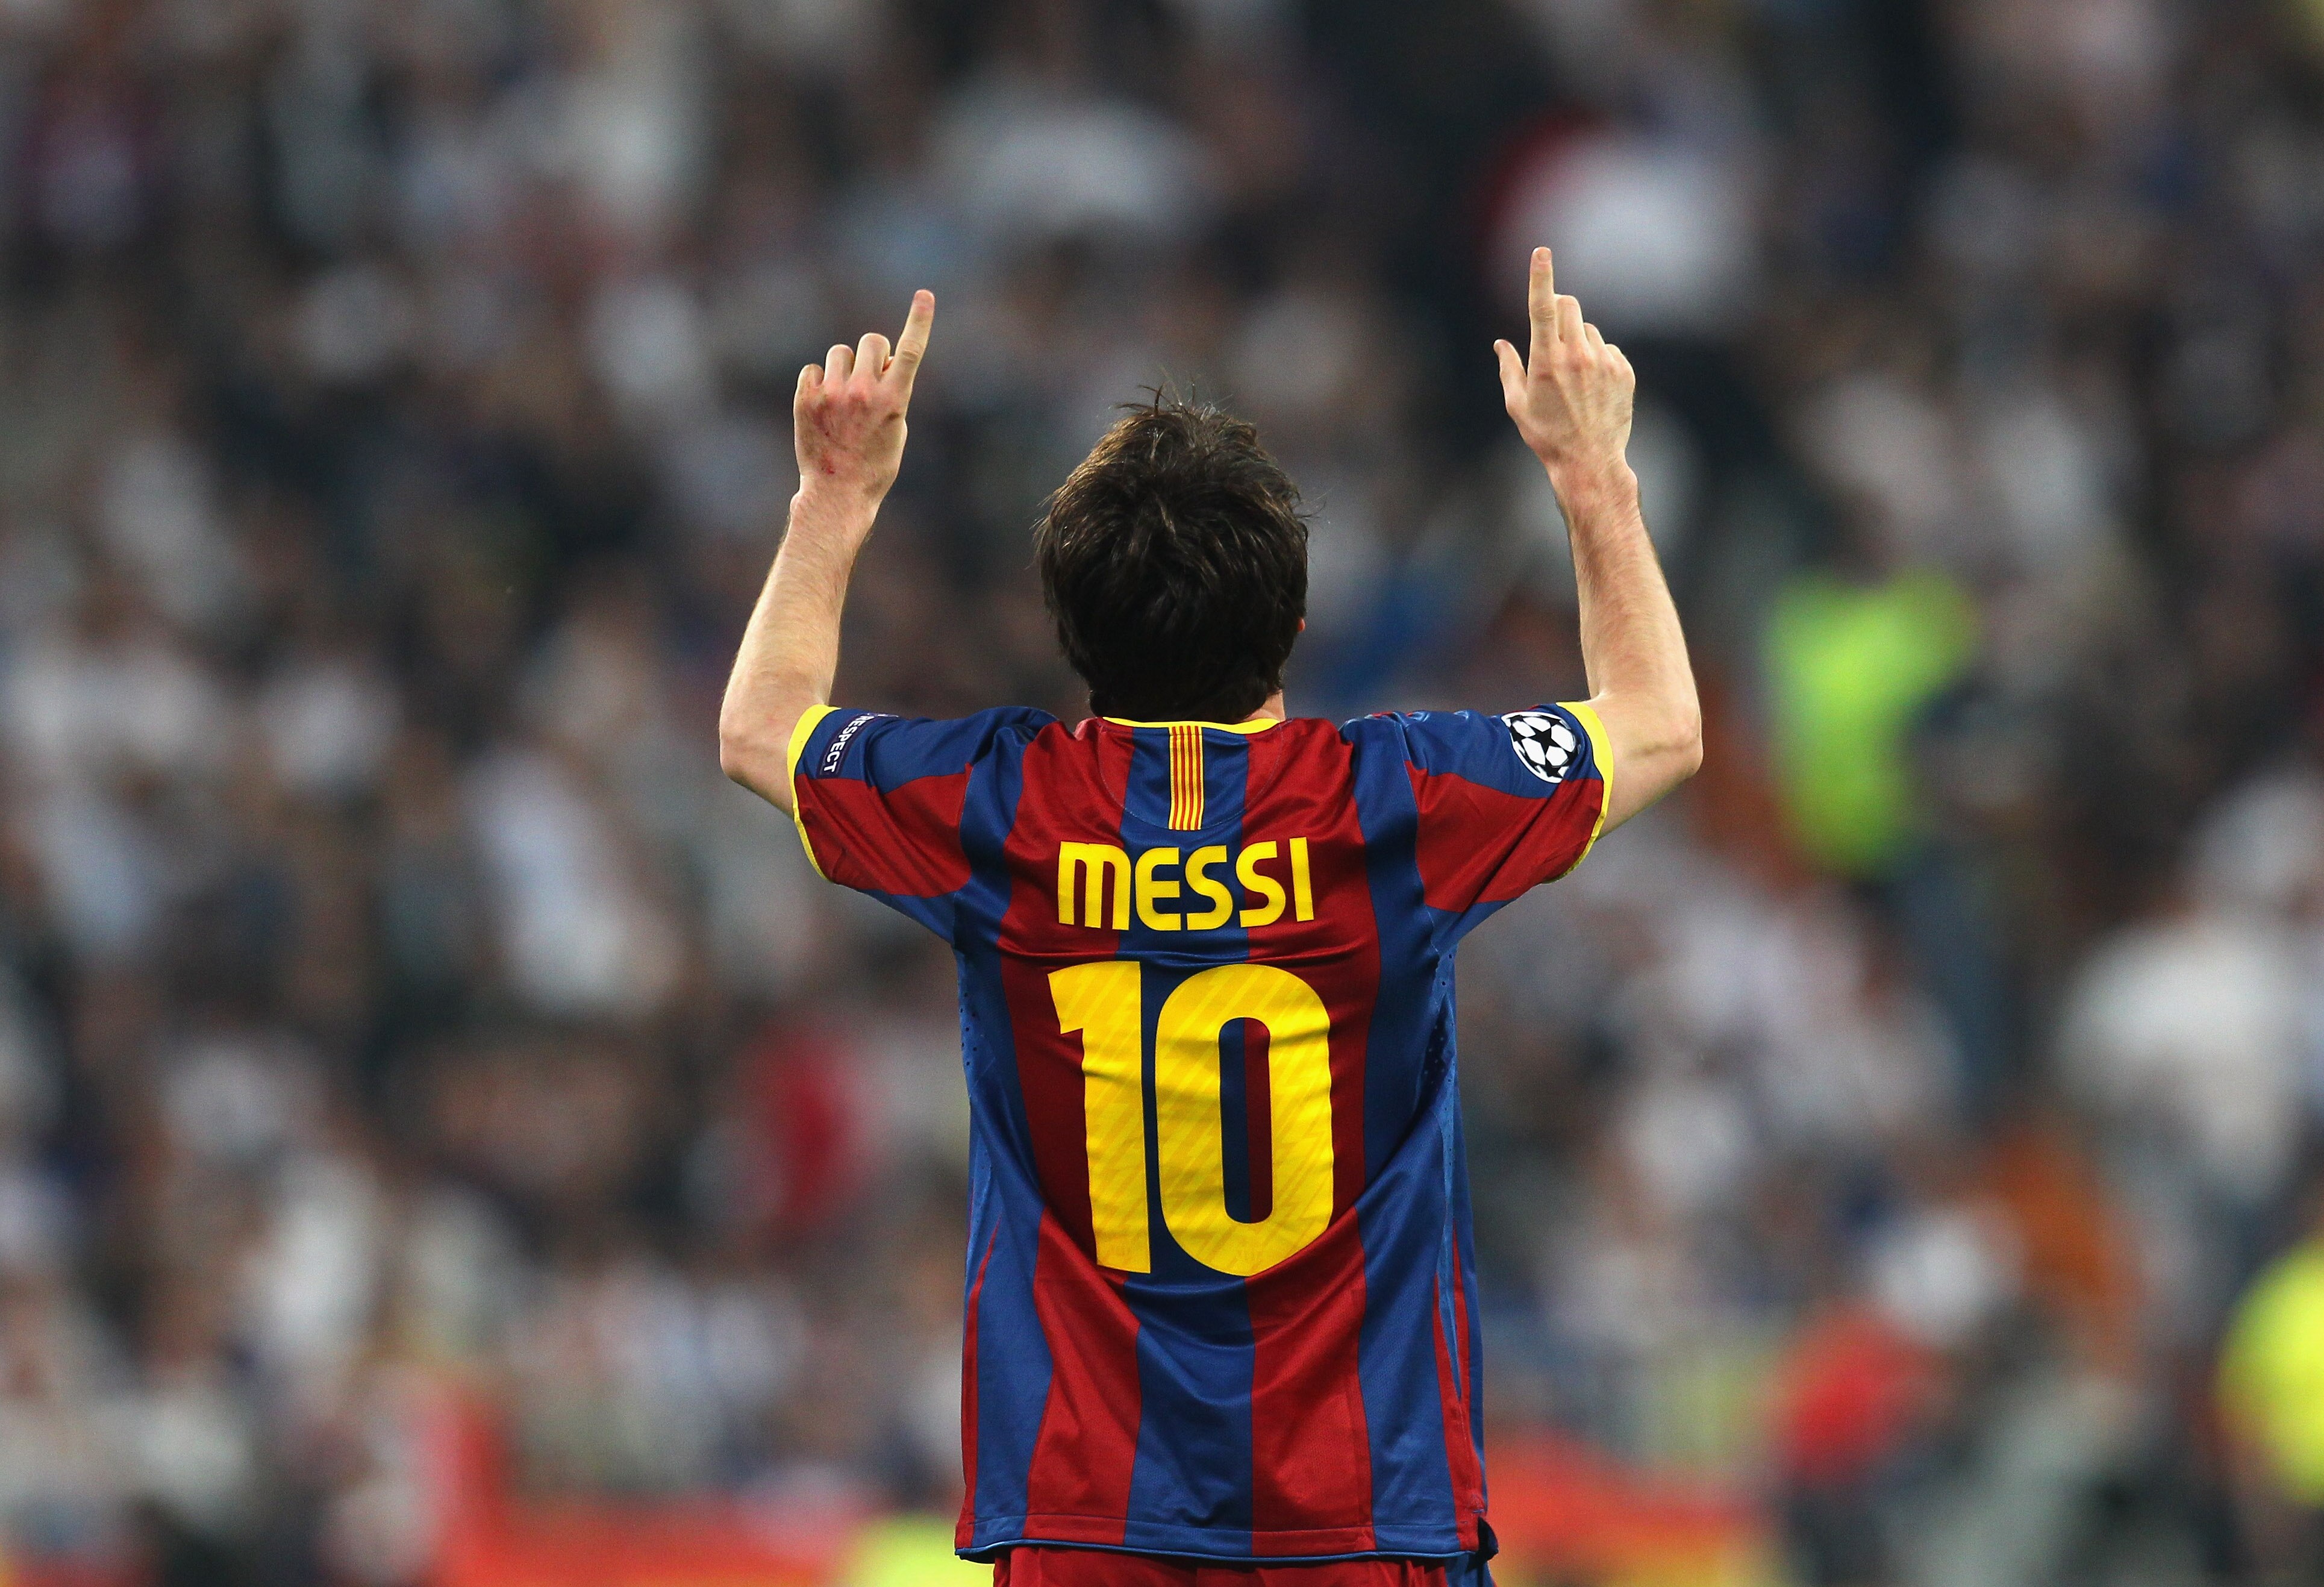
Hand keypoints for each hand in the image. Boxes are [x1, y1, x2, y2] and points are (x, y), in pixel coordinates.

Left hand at [795, 289, 934, 504]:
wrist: (837, 493)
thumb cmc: (875, 464)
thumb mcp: (897, 428)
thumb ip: (893, 390)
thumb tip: (884, 361)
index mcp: (894, 399)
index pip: (911, 351)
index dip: (920, 320)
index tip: (925, 295)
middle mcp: (864, 391)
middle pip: (871, 340)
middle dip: (872, 353)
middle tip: (868, 379)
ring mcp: (833, 394)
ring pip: (839, 352)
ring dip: (843, 368)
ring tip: (842, 399)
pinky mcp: (806, 399)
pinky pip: (813, 369)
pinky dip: (819, 382)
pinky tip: (822, 408)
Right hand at [1494, 249, 1634, 492]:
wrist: (1589, 461)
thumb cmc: (1547, 436)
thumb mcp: (1517, 405)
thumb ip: (1508, 368)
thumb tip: (1500, 344)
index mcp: (1547, 362)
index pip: (1543, 307)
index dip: (1540, 276)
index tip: (1541, 252)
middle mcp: (1578, 357)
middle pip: (1570, 305)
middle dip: (1559, 307)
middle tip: (1552, 331)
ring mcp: (1604, 363)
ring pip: (1588, 329)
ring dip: (1577, 339)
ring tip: (1572, 375)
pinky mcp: (1624, 371)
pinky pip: (1607, 348)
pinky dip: (1597, 357)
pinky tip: (1591, 386)